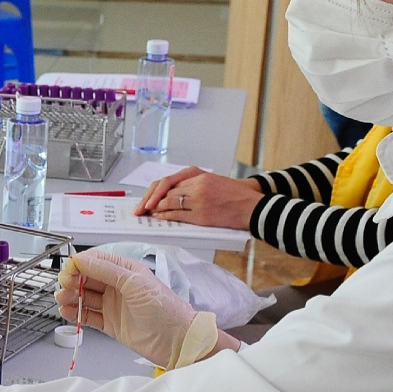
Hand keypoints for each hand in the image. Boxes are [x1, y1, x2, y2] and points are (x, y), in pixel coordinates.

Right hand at [56, 249, 223, 369]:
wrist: (177, 340)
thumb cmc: (165, 309)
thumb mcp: (135, 283)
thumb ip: (106, 270)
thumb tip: (82, 260)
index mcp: (126, 270)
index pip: (96, 261)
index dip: (80, 264)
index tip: (68, 270)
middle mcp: (118, 286)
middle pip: (87, 279)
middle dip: (73, 281)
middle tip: (65, 286)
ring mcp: (113, 305)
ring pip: (85, 297)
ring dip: (72, 297)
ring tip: (63, 299)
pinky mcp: (111, 324)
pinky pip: (88, 316)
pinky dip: (77, 314)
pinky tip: (69, 311)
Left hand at [135, 167, 261, 229]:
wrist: (252, 205)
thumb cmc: (233, 195)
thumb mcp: (211, 182)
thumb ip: (191, 186)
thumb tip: (167, 197)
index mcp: (198, 174)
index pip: (167, 181)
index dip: (152, 192)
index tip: (144, 200)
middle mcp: (197, 184)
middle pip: (164, 191)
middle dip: (148, 201)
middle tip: (140, 210)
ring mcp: (199, 199)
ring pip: (169, 203)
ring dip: (155, 209)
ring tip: (148, 214)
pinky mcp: (202, 214)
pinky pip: (178, 215)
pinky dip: (166, 217)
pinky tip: (160, 218)